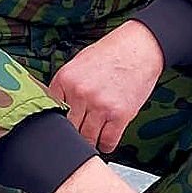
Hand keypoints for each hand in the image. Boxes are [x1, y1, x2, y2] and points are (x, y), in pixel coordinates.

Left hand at [48, 20, 163, 156]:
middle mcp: (80, 93)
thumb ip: (66, 86)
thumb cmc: (112, 53)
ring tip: (93, 138)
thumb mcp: (79, 63)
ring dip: (90, 141)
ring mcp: (100, 105)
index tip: (63, 126)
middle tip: (80, 132)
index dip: (59, 120)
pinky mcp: (120, 115)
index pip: (51, 111)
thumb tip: (58, 108)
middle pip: (69, 128)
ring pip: (87, 138)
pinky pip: (108, 141)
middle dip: (74, 132)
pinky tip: (106, 140)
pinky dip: (106, 145)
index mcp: (66, 79)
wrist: (140, 48)